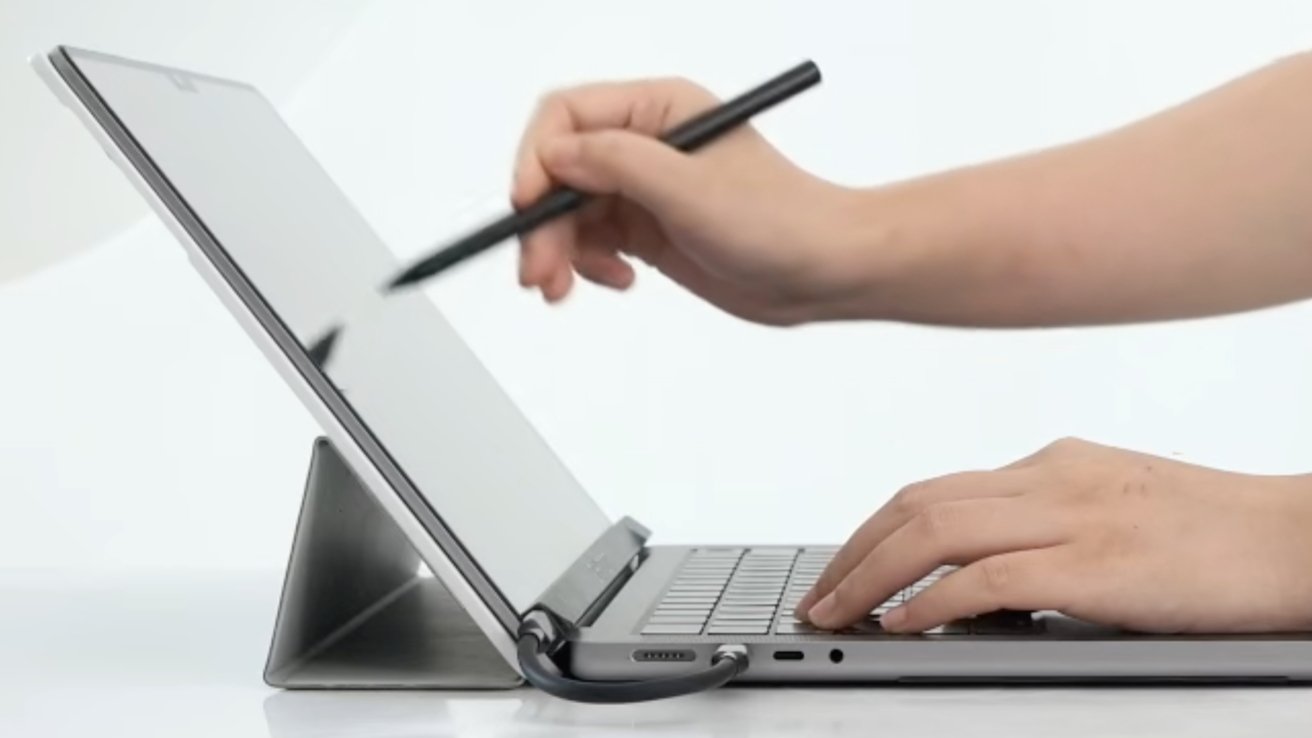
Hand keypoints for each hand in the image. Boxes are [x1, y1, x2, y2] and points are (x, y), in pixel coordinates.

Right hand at [511, 76, 868, 324]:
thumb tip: (556, 155)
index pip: (567, 117)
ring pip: (569, 212)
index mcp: (658, 110)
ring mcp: (645, 189)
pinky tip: (619, 281)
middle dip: (543, 222)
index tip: (528, 205)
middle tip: (539, 272)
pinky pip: (591, 242)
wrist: (823, 271)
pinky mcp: (648, 230)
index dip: (537, 159)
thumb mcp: (691, 188)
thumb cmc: (781, 220)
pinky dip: (588, 266)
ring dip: (558, 251)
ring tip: (564, 289)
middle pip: (559, 172)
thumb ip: (618, 164)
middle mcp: (646, 144)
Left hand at [798, 438, 1311, 633]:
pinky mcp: (1095, 563)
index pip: (937, 490)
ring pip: (935, 532)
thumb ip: (1050, 526)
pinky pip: (986, 578)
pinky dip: (931, 601)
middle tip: (819, 593)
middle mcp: (1051, 479)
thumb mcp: (1117, 510)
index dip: (876, 530)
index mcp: (1054, 465)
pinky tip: (903, 623)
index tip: (846, 565)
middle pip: (917, 504)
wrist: (1301, 538)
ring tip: (836, 612)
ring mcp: (1071, 516)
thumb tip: (987, 573)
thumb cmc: (1219, 534)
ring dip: (870, 575)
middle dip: (854, 551)